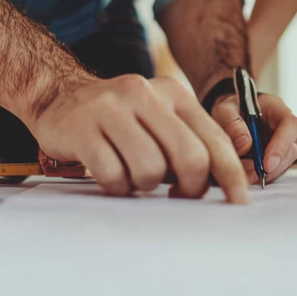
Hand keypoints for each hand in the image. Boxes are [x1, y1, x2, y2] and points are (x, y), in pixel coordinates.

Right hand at [28, 75, 249, 203]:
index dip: (231, 176)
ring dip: (145, 185)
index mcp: (173, 93)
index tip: (238, 202)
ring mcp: (111, 109)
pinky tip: (112, 176)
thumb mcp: (159, 118)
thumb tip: (225, 184)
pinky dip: (117, 186)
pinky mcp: (82, 128)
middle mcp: (146, 95)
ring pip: (150, 170)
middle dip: (190, 187)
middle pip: (189, 157)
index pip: (215, 139)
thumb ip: (190, 143)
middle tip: (178, 194)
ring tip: (134, 176)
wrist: (58, 94)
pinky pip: (113, 175)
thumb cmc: (119, 118)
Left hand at [211, 92, 296, 183]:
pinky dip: (259, 177)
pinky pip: (273, 173)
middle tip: (249, 175)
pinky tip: (244, 175)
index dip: (282, 146)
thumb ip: (232, 122)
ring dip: (264, 175)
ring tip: (242, 174)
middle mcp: (285, 129)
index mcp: (277, 109)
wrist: (230, 115)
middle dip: (272, 168)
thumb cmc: (231, 108)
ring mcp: (282, 146)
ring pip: (283, 165)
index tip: (267, 164)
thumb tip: (245, 145)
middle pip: (291, 151)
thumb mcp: (225, 108)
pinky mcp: (276, 160)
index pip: (291, 125)